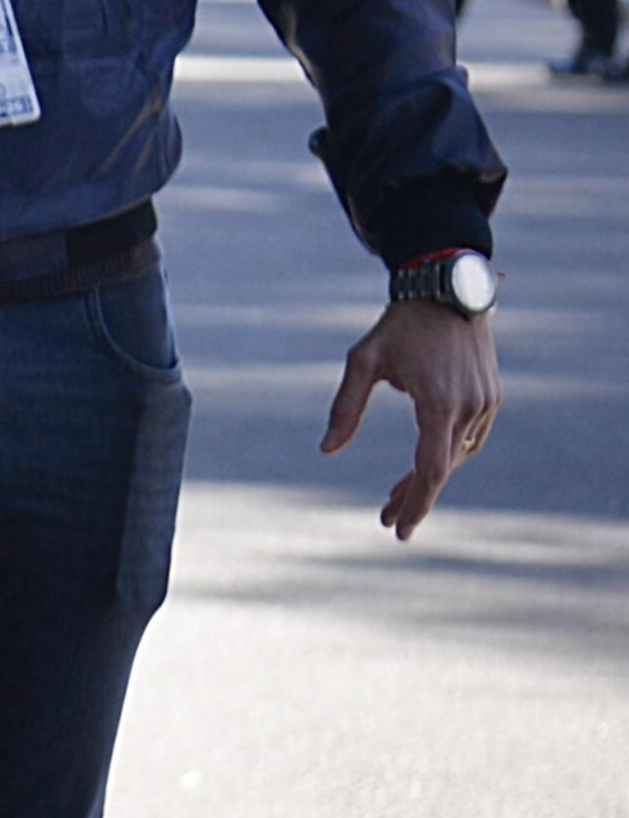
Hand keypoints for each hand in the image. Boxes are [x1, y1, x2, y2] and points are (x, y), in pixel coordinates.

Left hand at [323, 300, 501, 540]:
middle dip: (415, 497)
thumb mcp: (362, 360)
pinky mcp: (491, 396)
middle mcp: (470, 408)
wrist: (447, 288)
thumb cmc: (399, 323)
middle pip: (443, 468)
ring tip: (397, 497)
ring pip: (458, 455)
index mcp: (440, 403)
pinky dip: (447, 455)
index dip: (416, 502)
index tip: (399, 529)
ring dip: (429, 478)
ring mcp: (486, 403)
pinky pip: (470, 438)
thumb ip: (345, 407)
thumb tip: (326, 451)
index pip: (431, 469)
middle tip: (388, 520)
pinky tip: (426, 464)